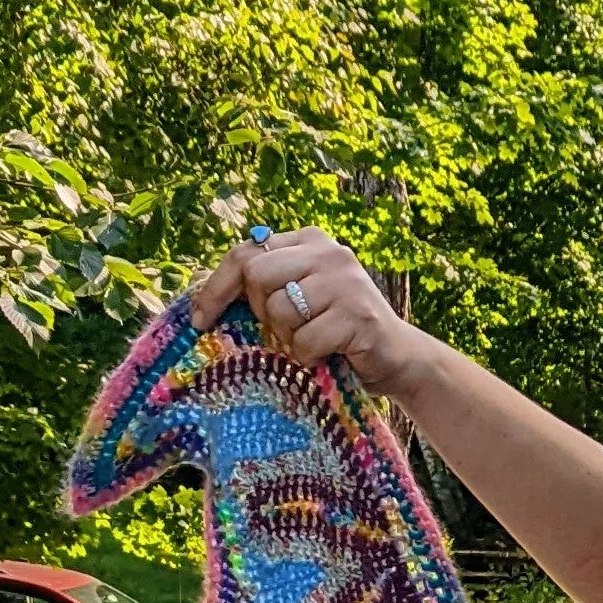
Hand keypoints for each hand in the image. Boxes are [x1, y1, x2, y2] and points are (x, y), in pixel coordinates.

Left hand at [186, 229, 430, 398]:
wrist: (401, 361)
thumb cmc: (341, 336)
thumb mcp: (302, 299)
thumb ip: (270, 286)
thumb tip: (206, 299)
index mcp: (309, 241)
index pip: (244, 252)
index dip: (216, 287)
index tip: (201, 319)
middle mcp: (328, 252)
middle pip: (256, 275)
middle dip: (260, 312)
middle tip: (283, 331)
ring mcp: (345, 281)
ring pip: (279, 309)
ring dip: (289, 339)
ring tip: (313, 343)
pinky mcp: (358, 314)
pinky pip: (306, 340)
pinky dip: (310, 357)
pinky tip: (329, 356)